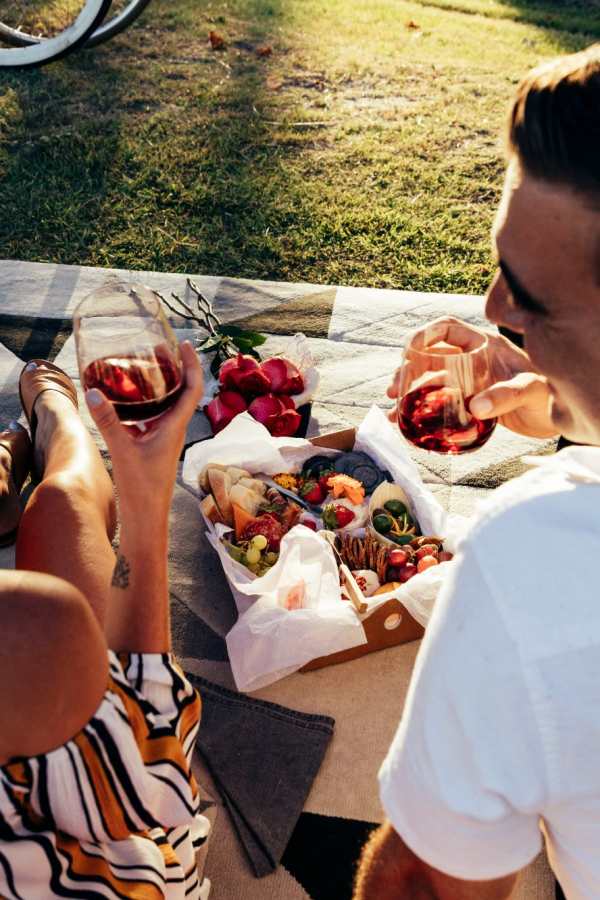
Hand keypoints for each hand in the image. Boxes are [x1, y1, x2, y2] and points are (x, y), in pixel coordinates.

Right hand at [85, 341, 203, 514]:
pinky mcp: (153, 446)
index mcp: (175, 427)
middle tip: (159, 348)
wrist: (146, 518)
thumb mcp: (122, 451)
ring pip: (168, 404)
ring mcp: (164, 438)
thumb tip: (94, 392)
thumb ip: (109, 422)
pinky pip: (153, 416)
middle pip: (182, 391)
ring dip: (162, 384)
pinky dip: (146, 403)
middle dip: (174, 368)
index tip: (184, 344)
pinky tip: (128, 400)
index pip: (193, 389)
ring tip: (145, 366)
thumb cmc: (143, 490)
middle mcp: (174, 430)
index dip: (192, 364)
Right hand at [386, 317, 557, 438]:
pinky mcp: (467, 403)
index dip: (425, 335)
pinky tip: (407, 425)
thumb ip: (505, 395)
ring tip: (394, 411)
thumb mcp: (530, 390)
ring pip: (430, 381)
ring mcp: (468, 382)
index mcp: (485, 346)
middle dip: (407, 371)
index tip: (408, 352)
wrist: (556, 417)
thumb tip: (476, 407)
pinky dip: (421, 413)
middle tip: (394, 391)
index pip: (448, 329)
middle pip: (430, 357)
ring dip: (409, 393)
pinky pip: (439, 404)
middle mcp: (472, 361)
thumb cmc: (549, 394)